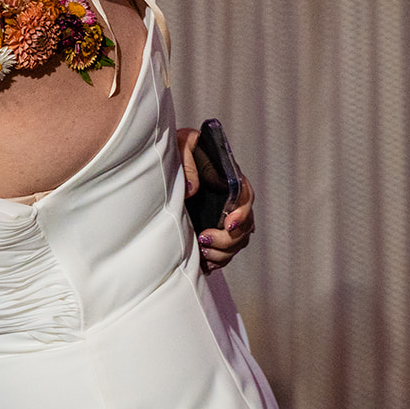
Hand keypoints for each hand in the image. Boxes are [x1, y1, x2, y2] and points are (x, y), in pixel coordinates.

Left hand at [178, 126, 255, 269]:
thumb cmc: (177, 150)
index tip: (228, 223)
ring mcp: (222, 217)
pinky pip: (224, 251)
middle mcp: (230, 200)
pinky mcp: (212, 230)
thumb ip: (188, 161)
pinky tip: (205, 262)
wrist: (163, 162)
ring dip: (223, 252)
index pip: (246, 197)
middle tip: (205, 239)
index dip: (242, 213)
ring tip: (203, 252)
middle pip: (245, 225)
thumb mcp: (182, 145)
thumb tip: (192, 190)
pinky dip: (218, 260)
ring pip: (237, 241)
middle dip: (229, 238)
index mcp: (229, 178)